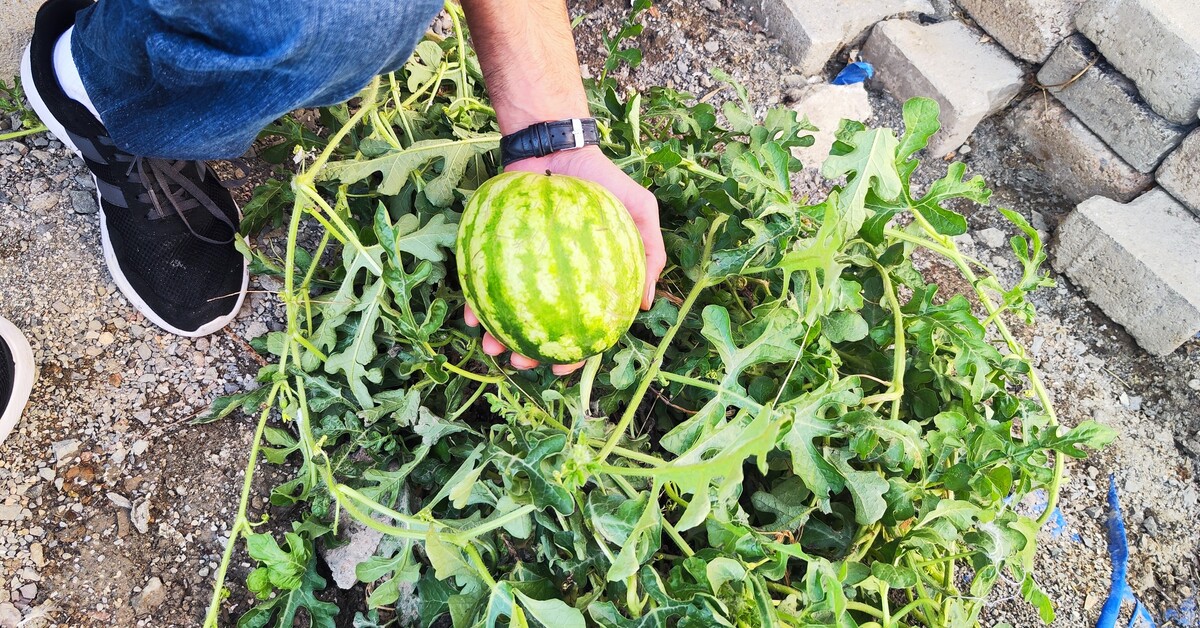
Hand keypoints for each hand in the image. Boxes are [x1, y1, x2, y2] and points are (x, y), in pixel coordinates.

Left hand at [464, 146, 666, 375]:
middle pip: (539, 328)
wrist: (557, 145)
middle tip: (518, 362)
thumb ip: (650, 253)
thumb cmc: (602, 180)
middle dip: (527, 352)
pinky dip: (474, 299)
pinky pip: (482, 279)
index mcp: (587, 280)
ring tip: (488, 345)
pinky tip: (469, 314)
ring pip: (506, 312)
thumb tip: (648, 303)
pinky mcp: (495, 250)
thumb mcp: (639, 211)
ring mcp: (522, 267)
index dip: (574, 354)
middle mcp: (553, 279)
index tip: (562, 369)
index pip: (582, 327)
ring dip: (495, 335)